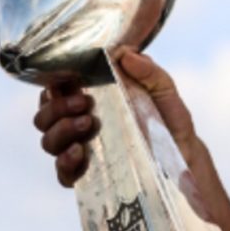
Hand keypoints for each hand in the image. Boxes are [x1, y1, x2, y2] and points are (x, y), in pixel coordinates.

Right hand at [33, 50, 195, 186]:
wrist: (185, 154)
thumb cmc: (169, 119)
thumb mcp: (163, 90)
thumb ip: (148, 72)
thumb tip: (126, 54)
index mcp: (90, 101)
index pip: (55, 92)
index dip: (52, 86)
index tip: (68, 81)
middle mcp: (78, 126)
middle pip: (44, 117)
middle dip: (56, 108)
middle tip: (83, 102)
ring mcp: (80, 151)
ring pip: (49, 142)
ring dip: (61, 130)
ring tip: (87, 123)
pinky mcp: (87, 176)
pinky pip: (63, 173)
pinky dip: (65, 162)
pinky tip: (79, 152)